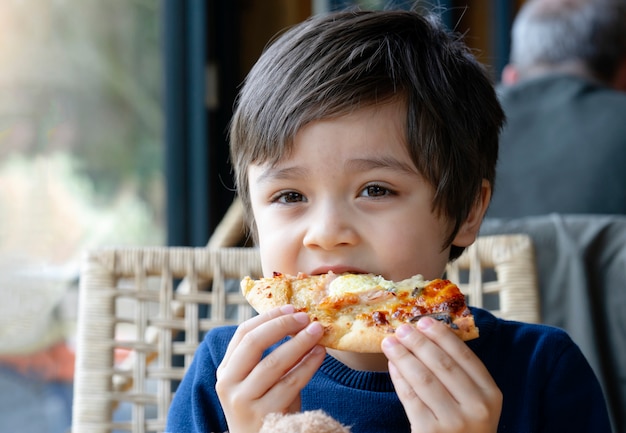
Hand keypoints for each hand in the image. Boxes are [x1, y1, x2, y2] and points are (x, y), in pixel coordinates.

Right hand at [215, 305, 325, 432]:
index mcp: (226, 370)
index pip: (243, 334)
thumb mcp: (260, 381)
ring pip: (273, 363)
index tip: (291, 307)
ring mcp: (243, 401)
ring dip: (299, 343)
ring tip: (318, 332)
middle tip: (306, 317)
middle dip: (282, 325)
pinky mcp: (263, 416)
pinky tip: (320, 354)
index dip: (268, 318)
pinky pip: (290, 383)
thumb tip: (297, 320)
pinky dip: (308, 365)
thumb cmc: (268, 408)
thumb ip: (270, 355)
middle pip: (254, 343)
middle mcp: (228, 384)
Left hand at [382, 317, 501, 432]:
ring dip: (403, 357)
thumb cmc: (466, 428)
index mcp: (492, 395)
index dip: (443, 336)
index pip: (465, 356)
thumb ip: (461, 375)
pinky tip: (392, 366)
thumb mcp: (476, 403)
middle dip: (419, 342)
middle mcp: (477, 408)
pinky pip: (410, 398)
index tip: (425, 321)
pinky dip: (399, 378)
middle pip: (442, 364)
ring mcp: (454, 422)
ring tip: (389, 343)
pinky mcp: (430, 432)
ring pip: (423, 379)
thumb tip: (429, 335)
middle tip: (402, 328)